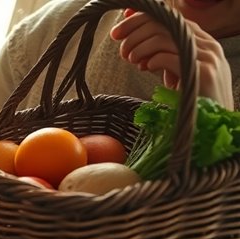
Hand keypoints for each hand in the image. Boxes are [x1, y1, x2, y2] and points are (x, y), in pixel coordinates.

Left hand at [111, 9, 233, 108]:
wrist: (214, 123)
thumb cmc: (193, 100)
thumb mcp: (178, 72)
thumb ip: (162, 56)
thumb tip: (134, 45)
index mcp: (204, 42)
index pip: (171, 19)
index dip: (141, 21)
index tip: (118, 32)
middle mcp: (208, 46)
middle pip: (166, 24)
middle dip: (135, 33)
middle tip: (122, 49)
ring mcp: (207, 58)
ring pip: (165, 38)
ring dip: (140, 48)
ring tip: (131, 59)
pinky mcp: (201, 73)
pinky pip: (168, 57)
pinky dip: (151, 60)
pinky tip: (145, 67)